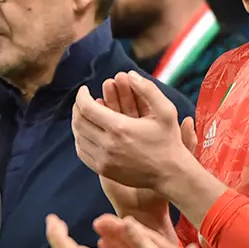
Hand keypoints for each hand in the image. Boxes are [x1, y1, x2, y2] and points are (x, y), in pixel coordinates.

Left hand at [72, 71, 193, 191]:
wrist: (170, 173)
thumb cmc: (168, 140)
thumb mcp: (165, 110)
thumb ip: (147, 89)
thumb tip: (130, 74)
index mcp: (119, 128)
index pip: (86, 108)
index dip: (81, 96)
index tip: (84, 89)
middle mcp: (107, 145)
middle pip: (79, 122)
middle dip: (77, 107)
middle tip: (82, 101)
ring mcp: (104, 160)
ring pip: (78, 138)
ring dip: (78, 123)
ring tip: (84, 114)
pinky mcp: (104, 170)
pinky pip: (83, 152)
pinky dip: (81, 140)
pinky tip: (87, 132)